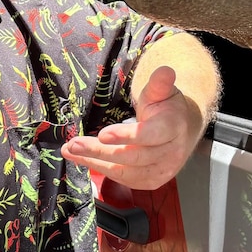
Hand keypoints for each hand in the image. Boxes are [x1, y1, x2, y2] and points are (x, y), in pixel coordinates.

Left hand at [60, 65, 203, 189]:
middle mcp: (169, 154)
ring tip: (70, 151)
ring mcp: (160, 171)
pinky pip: (123, 178)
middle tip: (74, 144)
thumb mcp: (164, 92)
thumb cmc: (167, 108)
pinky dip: (100, 169)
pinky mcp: (149, 181)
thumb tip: (164, 70)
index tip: (103, 134)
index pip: (149, 135)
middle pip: (132, 157)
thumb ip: (160, 83)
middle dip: (100, 152)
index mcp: (172, 128)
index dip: (126, 136)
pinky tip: (82, 160)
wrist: (181, 131)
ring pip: (124, 171)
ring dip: (94, 162)